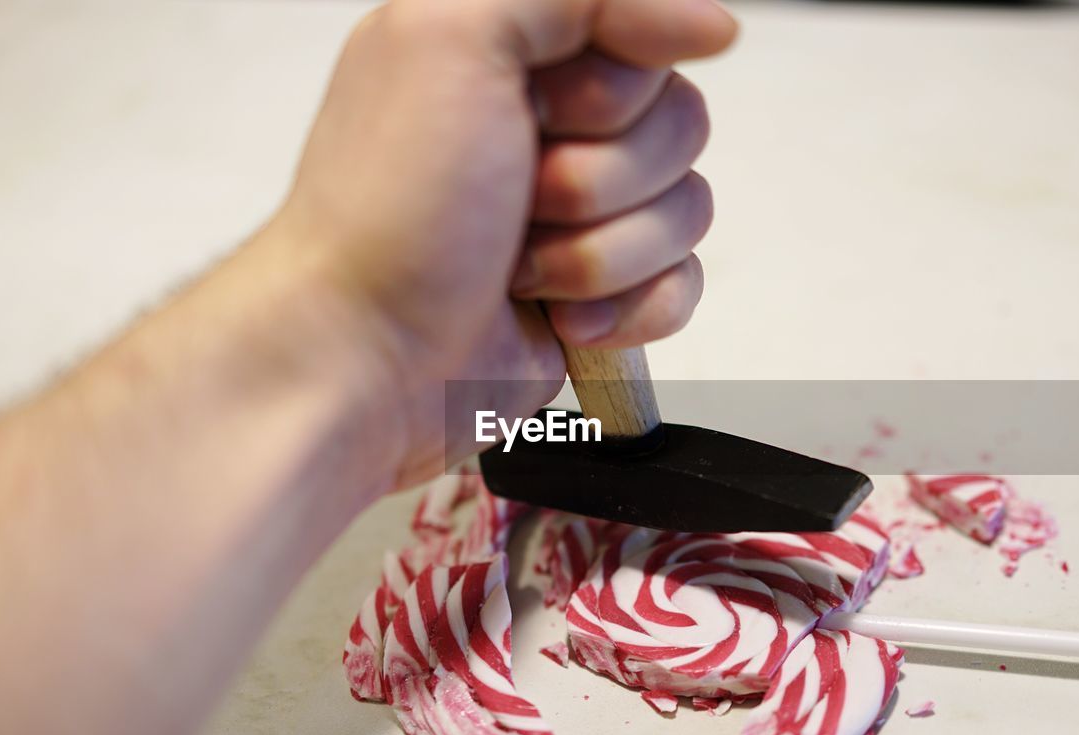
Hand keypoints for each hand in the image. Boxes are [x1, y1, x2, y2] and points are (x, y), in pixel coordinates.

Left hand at [266, 0, 736, 487]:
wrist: (367, 356)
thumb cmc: (389, 210)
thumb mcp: (453, 38)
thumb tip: (711, 20)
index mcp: (524, 53)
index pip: (650, 39)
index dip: (613, 89)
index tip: (541, 113)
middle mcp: (558, 127)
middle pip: (682, 126)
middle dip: (600, 181)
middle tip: (519, 199)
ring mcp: (585, 215)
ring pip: (687, 212)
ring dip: (602, 255)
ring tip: (520, 268)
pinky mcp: (603, 292)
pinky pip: (682, 286)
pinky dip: (629, 311)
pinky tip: (563, 318)